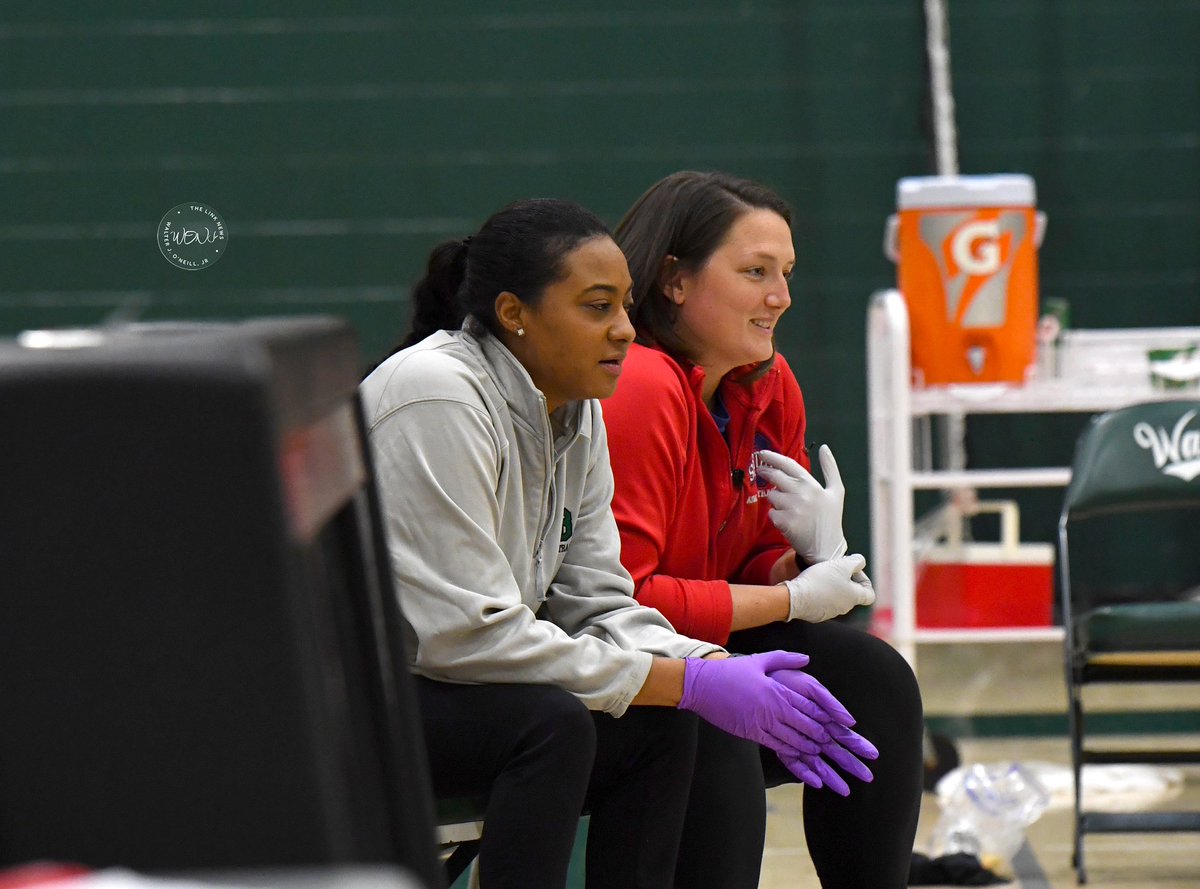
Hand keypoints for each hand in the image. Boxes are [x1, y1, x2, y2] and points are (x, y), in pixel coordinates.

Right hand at [678, 652, 836, 779]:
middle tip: (835, 743)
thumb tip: (806, 659)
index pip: (810, 706)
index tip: (842, 724)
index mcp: (777, 690)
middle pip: (806, 726)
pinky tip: (800, 757)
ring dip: (809, 747)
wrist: (701, 685)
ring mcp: (762, 723)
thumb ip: (785, 659)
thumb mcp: (758, 660)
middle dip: (823, 736)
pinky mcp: (751, 733)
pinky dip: (791, 754)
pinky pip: (776, 746)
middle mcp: (773, 709)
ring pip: (793, 740)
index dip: (828, 716)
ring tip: (820, 751)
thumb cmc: (730, 671)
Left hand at [755, 445, 846, 561]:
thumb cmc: (831, 518)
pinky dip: (776, 515)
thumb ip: (830, 468)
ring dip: (775, 499)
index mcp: (812, 484)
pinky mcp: (785, 522)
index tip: (761, 453)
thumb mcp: (836, 491)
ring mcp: (793, 508)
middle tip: (761, 472)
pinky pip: (771, 512)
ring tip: (788, 507)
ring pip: (771, 495)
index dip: (773, 457)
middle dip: (765, 472)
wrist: (827, 548)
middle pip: (775, 476)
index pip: (789, 464)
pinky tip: (787, 520)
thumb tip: (823, 447)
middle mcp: (802, 494)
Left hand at [768, 669, 878, 795]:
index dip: (858, 744)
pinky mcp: (780, 743)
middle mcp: (812, 731)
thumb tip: (851, 721)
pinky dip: (804, 772)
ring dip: (832, 776)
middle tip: (868, 777)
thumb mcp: (811, 687)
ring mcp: (797, 739)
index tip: (874, 754)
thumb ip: (830, 703)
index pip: (845, 734)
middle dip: (851, 764)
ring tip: (846, 791)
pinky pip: (793, 762)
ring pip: (817, 762)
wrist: (761, 679)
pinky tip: (816, 783)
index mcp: (822, 716)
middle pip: (835, 751)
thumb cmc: (788, 681)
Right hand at [782, 554, 874, 621]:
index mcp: (854, 597)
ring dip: (832, 586)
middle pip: (851, 594)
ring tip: (820, 575)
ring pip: (836, 598)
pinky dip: (819, 594)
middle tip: (834, 569)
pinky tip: (811, 584)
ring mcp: (830, 613)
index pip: (870, 594)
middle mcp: (845, 608)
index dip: (864, 580)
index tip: (852, 571)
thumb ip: (856, 562)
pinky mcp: (816, 614)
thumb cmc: (820, 581)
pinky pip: (822, 603)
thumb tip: (860, 562)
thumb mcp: (841, 564)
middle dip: (845, 580)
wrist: (795, 597)